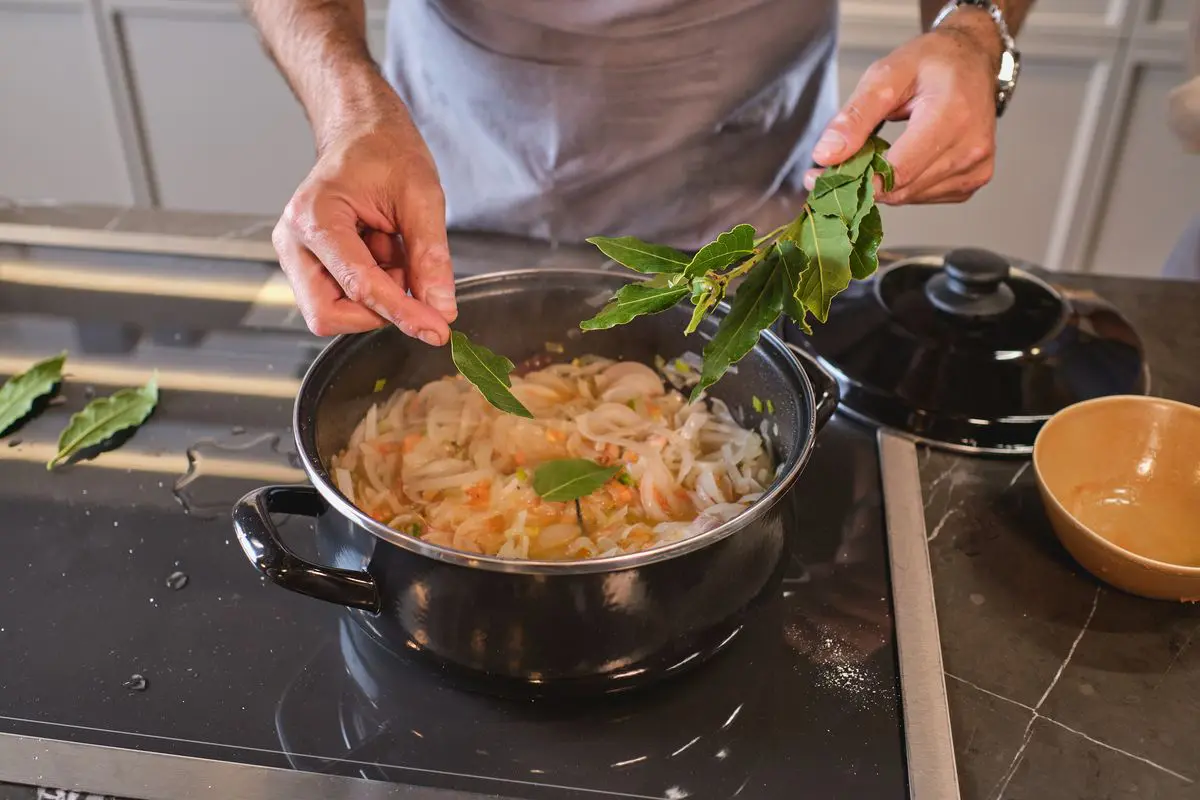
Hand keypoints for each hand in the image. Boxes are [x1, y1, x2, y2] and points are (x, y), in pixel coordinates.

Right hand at [272, 97, 455, 342]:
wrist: (361, 132)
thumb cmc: (385, 151)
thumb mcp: (422, 196)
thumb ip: (430, 256)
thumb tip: (441, 309)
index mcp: (315, 217)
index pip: (358, 285)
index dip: (402, 313)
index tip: (437, 329)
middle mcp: (294, 242)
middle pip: (329, 315)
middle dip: (378, 312)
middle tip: (412, 281)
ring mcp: (297, 256)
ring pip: (335, 312)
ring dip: (377, 298)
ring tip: (395, 253)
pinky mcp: (310, 266)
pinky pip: (341, 299)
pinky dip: (374, 289)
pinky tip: (384, 254)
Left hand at [805, 10, 1002, 204]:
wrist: (973, 60)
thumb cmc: (932, 63)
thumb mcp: (887, 74)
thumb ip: (855, 116)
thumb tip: (827, 155)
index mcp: (952, 117)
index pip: (898, 171)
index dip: (855, 178)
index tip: (819, 176)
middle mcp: (970, 149)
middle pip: (900, 188)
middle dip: (861, 181)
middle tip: (834, 165)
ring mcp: (976, 169)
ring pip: (908, 197)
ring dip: (881, 184)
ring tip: (871, 155)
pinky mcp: (972, 181)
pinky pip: (923, 196)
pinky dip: (902, 184)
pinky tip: (900, 159)